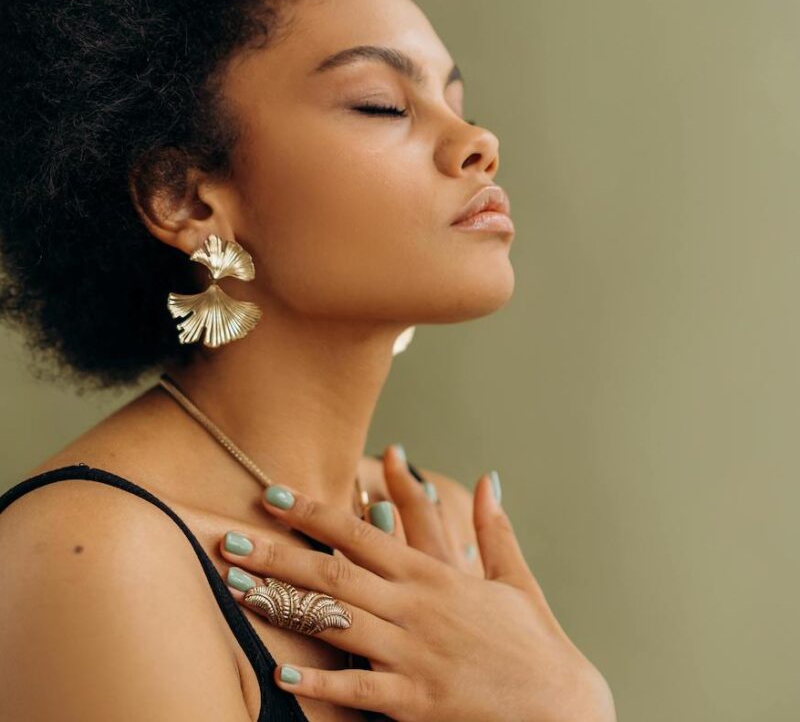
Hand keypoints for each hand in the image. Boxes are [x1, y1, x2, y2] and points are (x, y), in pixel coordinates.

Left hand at [217, 468, 616, 721]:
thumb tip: (490, 478)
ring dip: (283, 606)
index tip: (273, 497)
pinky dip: (321, 681)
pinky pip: (359, 688)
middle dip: (277, 555)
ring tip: (238, 590)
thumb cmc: (535, 642)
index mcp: (435, 575)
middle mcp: (416, 608)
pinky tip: (283, 673)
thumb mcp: (515, 579)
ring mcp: (413, 654)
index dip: (314, 513)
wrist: (562, 708)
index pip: (361, 533)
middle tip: (229, 540)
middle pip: (334, 574)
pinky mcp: (415, 699)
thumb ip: (495, 528)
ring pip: (336, 622)